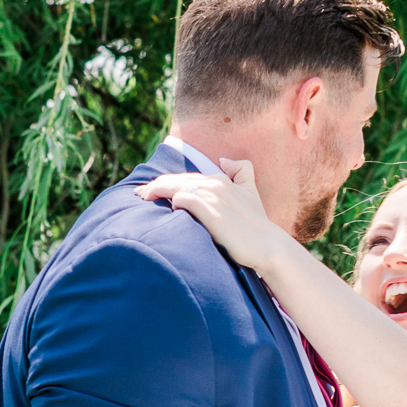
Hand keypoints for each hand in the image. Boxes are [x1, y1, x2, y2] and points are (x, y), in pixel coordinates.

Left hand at [139, 158, 287, 276]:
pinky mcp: (211, 212)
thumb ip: (242, 171)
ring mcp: (213, 197)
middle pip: (176, 180)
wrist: (267, 246)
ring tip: (143, 199)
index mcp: (221, 179)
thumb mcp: (252, 192)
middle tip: (139, 195)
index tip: (150, 191)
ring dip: (157, 191)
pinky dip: (174, 202)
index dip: (166, 183)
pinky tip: (167, 209)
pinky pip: (184, 200)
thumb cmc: (256, 224)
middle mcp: (215, 184)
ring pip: (176, 187)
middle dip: (155, 186)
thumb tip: (224, 160)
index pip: (185, 177)